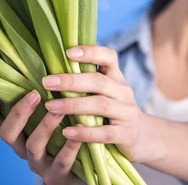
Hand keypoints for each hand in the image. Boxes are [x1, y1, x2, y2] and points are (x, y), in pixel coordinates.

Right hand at [0, 91, 84, 184]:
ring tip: (59, 109)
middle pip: (7, 134)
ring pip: (33, 146)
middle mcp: (22, 147)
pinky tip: (79, 130)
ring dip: (45, 126)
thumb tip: (44, 58)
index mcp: (17, 131)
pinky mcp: (57, 176)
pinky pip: (61, 162)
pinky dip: (70, 146)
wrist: (82, 170)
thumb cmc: (64, 132)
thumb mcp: (49, 113)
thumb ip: (43, 95)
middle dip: (19, 113)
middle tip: (35, 94)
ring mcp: (38, 163)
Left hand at [42, 45, 149, 161]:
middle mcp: (123, 92)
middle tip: (47, 82)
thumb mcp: (105, 91)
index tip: (68, 52)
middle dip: (71, 81)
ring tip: (51, 106)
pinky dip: (85, 132)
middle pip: (99, 81)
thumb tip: (51, 69)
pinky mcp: (126, 135)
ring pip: (101, 105)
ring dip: (73, 105)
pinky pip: (105, 133)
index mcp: (116, 77)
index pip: (109, 57)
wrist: (140, 136)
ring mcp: (126, 113)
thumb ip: (86, 80)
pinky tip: (67, 131)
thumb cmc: (112, 109)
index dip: (90, 52)